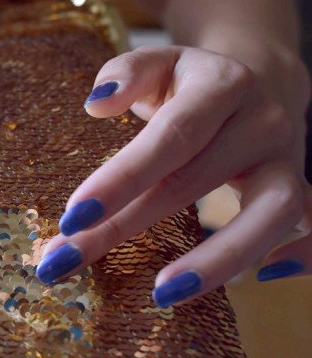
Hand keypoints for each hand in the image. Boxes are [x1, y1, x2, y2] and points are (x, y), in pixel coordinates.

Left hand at [36, 45, 311, 306]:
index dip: (121, 178)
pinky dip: (302, 255)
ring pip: (274, 211)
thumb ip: (125, 73)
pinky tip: (258, 281)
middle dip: (126, 226)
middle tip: (68, 260)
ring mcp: (289, 159)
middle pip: (195, 181)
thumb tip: (97, 104)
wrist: (261, 80)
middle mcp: (262, 121)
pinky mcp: (304, 190)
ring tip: (162, 294)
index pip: (170, 136)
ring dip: (219, 259)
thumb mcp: (158, 63)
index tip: (72, 217)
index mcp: (221, 85)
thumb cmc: (189, 83)